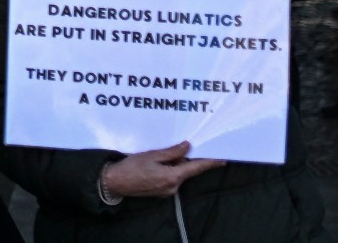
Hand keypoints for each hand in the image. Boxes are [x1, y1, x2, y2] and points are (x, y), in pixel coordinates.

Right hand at [100, 142, 223, 199]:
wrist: (115, 182)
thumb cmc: (131, 167)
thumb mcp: (152, 155)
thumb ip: (172, 152)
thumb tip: (187, 146)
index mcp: (173, 177)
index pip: (196, 168)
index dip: (210, 163)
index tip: (223, 159)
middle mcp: (173, 187)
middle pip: (186, 170)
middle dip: (183, 159)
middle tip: (179, 145)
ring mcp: (167, 191)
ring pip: (177, 174)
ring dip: (173, 164)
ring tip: (158, 155)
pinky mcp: (161, 192)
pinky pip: (170, 178)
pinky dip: (168, 169)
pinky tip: (155, 163)